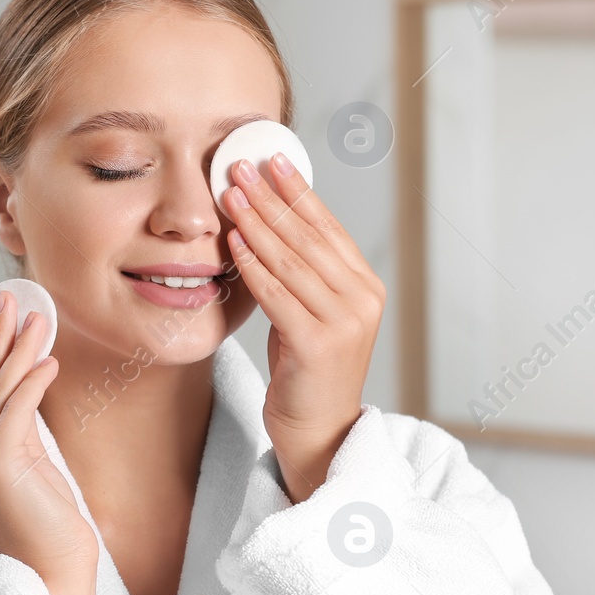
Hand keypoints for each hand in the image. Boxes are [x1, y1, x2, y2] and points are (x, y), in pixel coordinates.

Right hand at [0, 289, 96, 594]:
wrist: (53, 579)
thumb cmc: (45, 528)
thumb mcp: (23, 468)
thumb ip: (12, 429)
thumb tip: (22, 379)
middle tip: (7, 298)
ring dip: (15, 350)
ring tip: (35, 318)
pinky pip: (13, 412)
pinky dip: (31, 381)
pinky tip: (48, 359)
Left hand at [223, 153, 384, 502]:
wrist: (318, 435)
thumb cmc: (306, 375)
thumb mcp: (308, 314)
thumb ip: (300, 275)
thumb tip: (268, 220)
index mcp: (365, 287)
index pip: (327, 227)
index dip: (298, 191)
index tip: (271, 159)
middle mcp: (362, 300)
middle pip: (308, 236)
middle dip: (271, 197)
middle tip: (239, 165)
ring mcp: (345, 322)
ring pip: (291, 260)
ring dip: (256, 222)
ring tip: (229, 192)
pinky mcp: (319, 344)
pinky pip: (277, 293)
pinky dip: (253, 264)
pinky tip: (233, 241)